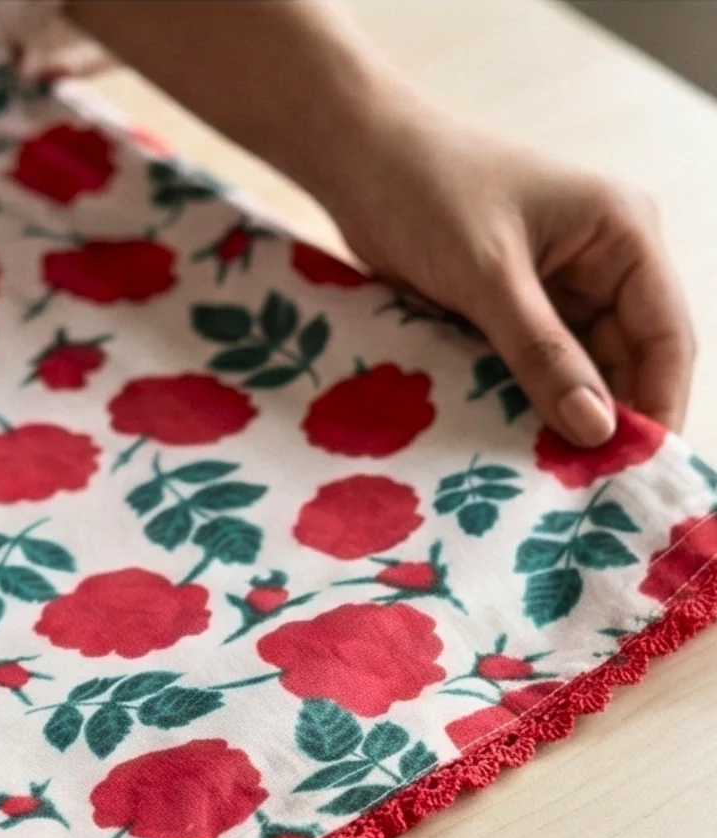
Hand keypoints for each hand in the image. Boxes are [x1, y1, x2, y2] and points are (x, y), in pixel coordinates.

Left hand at [324, 110, 694, 446]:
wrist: (359, 163)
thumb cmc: (429, 195)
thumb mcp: (488, 277)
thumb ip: (541, 352)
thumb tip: (596, 429)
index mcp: (623, 235)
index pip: (665, 336)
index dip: (656, 406)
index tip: (631, 472)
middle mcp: (603, 262)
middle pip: (625, 360)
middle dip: (604, 419)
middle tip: (579, 488)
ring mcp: (557, 287)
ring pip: (577, 369)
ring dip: (559, 414)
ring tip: (543, 475)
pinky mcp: (513, 307)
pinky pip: (532, 364)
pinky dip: (523, 398)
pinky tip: (509, 439)